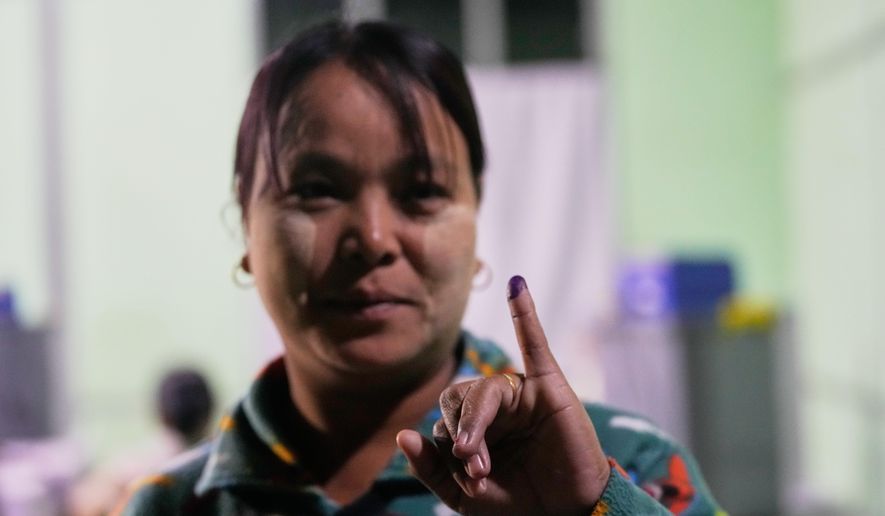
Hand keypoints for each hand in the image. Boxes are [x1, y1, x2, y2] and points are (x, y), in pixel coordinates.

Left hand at [396, 275, 610, 514]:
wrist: (567, 515)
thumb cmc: (519, 502)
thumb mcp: (463, 494)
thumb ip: (431, 467)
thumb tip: (402, 434)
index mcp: (474, 426)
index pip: (445, 420)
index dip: (449, 448)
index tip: (470, 482)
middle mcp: (496, 406)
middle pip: (460, 399)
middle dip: (461, 435)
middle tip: (475, 470)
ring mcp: (521, 394)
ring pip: (485, 390)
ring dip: (477, 424)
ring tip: (477, 459)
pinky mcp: (550, 388)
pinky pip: (535, 344)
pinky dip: (525, 314)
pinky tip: (517, 285)